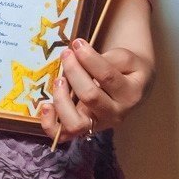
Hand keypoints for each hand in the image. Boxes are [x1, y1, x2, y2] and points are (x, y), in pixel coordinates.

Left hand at [38, 36, 152, 139]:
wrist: (132, 89)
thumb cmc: (127, 70)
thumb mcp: (126, 59)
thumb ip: (108, 58)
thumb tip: (81, 56)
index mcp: (130, 94)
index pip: (106, 76)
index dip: (88, 58)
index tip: (77, 43)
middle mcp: (115, 114)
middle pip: (90, 96)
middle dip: (74, 72)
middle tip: (66, 55)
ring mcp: (98, 125)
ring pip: (76, 123)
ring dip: (61, 99)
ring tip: (59, 80)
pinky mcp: (82, 130)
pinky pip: (63, 135)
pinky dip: (50, 123)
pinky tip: (46, 105)